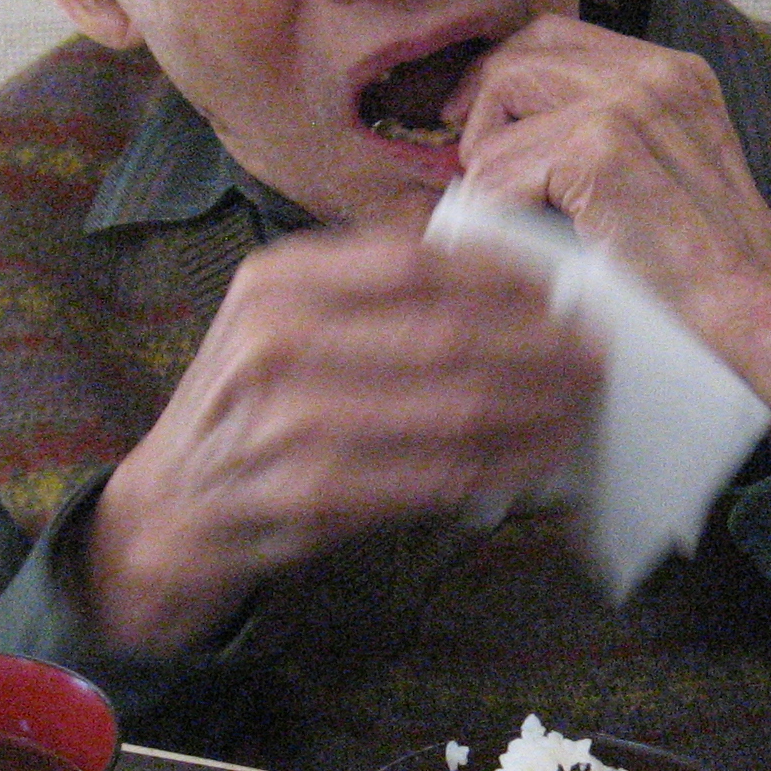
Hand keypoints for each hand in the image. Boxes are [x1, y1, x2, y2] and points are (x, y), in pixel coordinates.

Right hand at [82, 227, 601, 653]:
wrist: (173, 506)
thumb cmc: (250, 404)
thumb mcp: (280, 319)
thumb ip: (367, 292)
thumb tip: (508, 282)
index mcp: (276, 280)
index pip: (417, 264)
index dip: (505, 279)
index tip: (563, 294)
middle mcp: (277, 341)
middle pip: (447, 333)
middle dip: (540, 347)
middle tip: (596, 357)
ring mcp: (292, 421)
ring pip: (453, 408)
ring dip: (536, 410)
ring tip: (581, 407)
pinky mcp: (314, 494)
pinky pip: (438, 476)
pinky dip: (502, 467)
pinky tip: (539, 458)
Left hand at [449, 17, 770, 452]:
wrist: (758, 325)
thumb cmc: (705, 275)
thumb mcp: (667, 177)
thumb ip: (607, 135)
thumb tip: (510, 126)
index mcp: (673, 75)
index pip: (555, 36)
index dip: (503, 78)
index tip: (484, 136)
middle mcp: (655, 74)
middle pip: (519, 56)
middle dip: (483, 116)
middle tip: (481, 179)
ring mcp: (630, 106)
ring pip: (498, 111)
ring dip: (490, 175)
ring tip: (520, 225)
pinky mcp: (600, 152)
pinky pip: (498, 170)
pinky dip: (494, 215)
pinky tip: (526, 250)